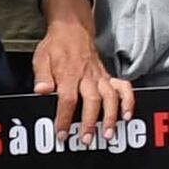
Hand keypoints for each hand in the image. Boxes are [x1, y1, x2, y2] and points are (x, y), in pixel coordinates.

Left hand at [31, 8, 132, 130]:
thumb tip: (41, 91)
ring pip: (110, 98)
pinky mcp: (109, 76)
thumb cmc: (55, 47)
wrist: (72, 29)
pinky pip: (123, 88)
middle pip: (92, 101)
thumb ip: (42, 76)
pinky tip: (127, 115)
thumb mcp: (41, 58)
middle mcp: (87, 76)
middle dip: (91, 122)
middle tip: (87, 139)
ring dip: (111, 117)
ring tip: (109, 134)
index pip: (67, 99)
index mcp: (68, 74)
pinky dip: (128, 102)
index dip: (65, 118)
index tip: (62, 133)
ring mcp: (100, 76)